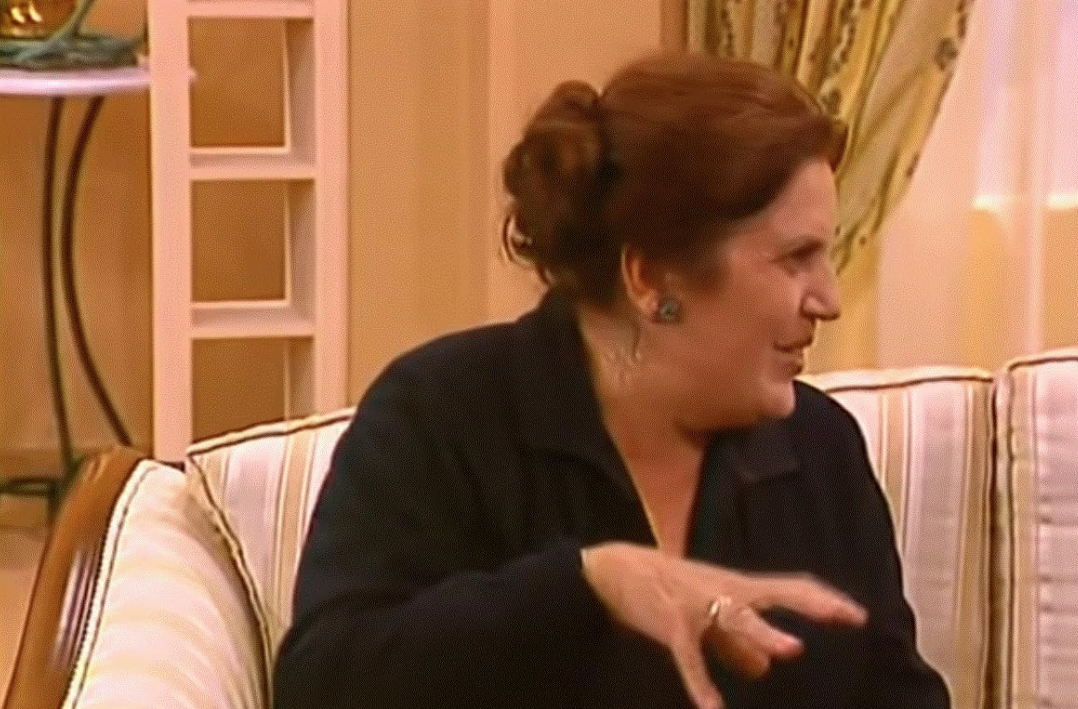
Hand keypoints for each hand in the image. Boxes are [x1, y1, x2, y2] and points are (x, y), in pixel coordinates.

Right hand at [580, 542, 866, 708]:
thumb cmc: (663, 589)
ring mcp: (697, 606)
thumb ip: (734, 644)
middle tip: (849, 616)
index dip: (823, 599)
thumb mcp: (705, 614)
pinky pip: (689, 659)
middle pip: (777, 592)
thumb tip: (764, 668)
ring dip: (762, 633)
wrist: (613, 570)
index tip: (858, 615)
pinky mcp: (671, 625)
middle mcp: (724, 591)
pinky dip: (700, 685)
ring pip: (736, 618)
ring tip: (790, 649)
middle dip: (814, 604)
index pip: (789, 586)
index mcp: (735, 586)